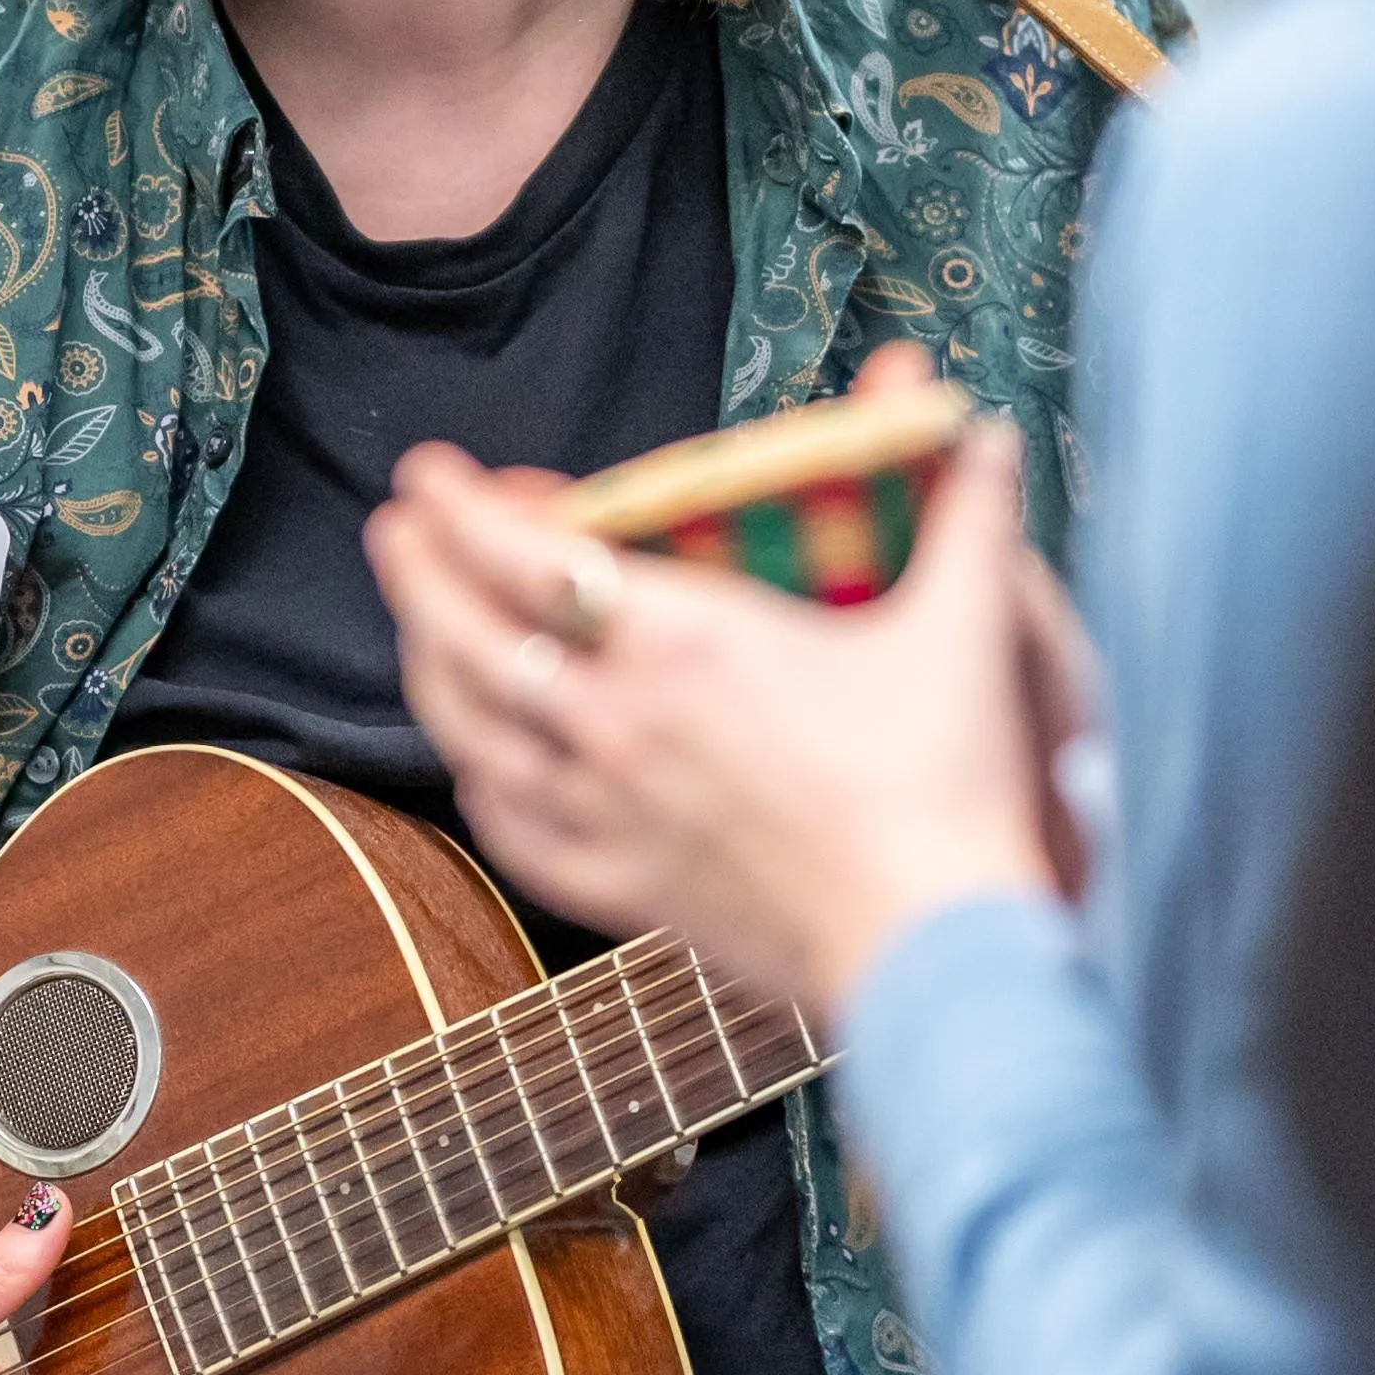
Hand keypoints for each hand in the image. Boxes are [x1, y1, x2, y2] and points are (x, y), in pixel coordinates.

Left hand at [368, 406, 1090, 1024]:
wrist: (939, 945)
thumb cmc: (947, 784)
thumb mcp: (963, 628)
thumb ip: (966, 516)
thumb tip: (979, 428)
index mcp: (686, 642)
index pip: (531, 556)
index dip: (464, 507)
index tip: (430, 473)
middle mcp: (621, 722)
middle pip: (471, 636)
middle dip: (418, 572)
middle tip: (395, 529)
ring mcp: (611, 812)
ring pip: (473, 732)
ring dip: (428, 668)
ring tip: (418, 629)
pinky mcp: (624, 892)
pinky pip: (515, 834)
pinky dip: (480, 786)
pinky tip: (477, 765)